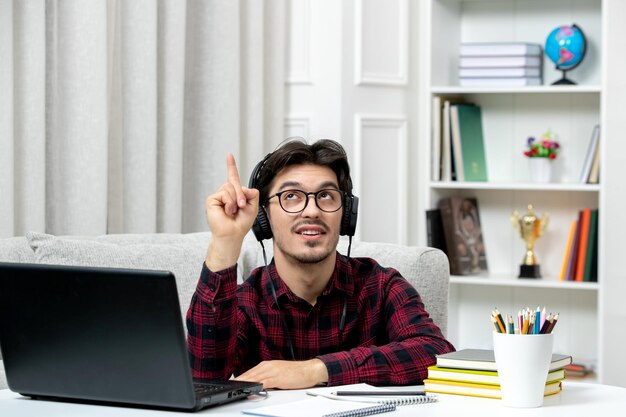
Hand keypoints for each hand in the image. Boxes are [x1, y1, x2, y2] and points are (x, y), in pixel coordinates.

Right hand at [204, 154, 259, 270]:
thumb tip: (247, 188)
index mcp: (235, 194)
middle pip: (235, 182)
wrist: (232, 234)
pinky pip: (224, 194)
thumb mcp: (253, 206)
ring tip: (234, 211)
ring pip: (230, 187)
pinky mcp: (212, 200)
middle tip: (242, 206)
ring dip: (236, 199)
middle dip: (241, 194)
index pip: (232, 177)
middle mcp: (225, 193)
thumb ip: (252, 194)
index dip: (231, 166)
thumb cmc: (241, 223)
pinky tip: (227, 211)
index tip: (229, 155)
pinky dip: (229, 203)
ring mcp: (218, 196)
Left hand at [233, 359, 328, 389]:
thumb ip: (267, 377)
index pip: (250, 372)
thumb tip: (257, 384)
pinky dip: (257, 385)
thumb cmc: (296, 372)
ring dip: (245, 382)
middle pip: (250, 375)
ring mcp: (273, 371)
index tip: (232, 382)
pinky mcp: (278, 378)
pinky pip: (265, 382)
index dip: (240, 378)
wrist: (309, 370)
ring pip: (255, 378)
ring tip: (236, 387)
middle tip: (230, 385)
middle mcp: (268, 366)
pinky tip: (252, 388)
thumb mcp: (278, 373)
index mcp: (267, 365)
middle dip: (239, 380)